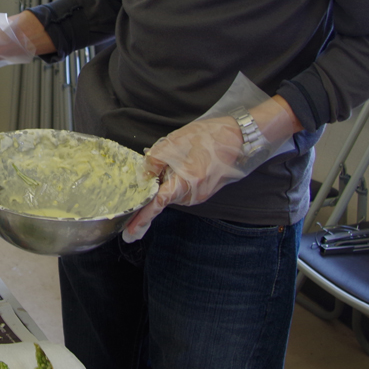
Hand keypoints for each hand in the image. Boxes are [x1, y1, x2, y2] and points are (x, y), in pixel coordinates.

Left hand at [120, 81, 302, 242]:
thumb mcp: (175, 142)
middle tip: (163, 160)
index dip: (142, 218)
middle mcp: (193, 195)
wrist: (238, 137)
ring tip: (179, 157)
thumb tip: (143, 176)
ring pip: (172, 192)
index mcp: (186, 183)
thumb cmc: (209, 136)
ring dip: (168, 179)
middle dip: (157, 183)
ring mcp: (200, 195)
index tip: (130, 232)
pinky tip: (184, 162)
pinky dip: (177, 179)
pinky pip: (182, 189)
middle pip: (163, 196)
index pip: (157, 204)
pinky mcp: (203, 192)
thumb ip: (155, 160)